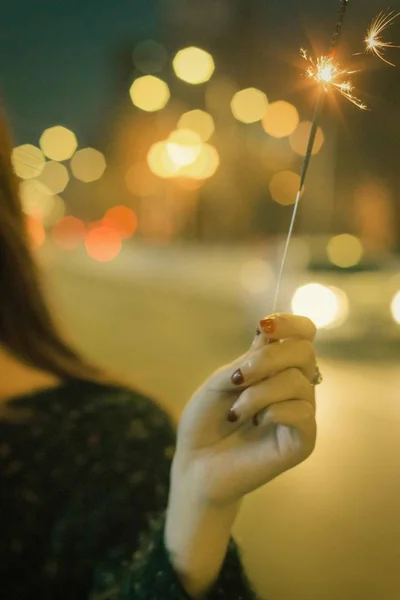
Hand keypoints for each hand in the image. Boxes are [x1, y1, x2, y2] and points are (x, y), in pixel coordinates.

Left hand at [165, 313, 317, 597]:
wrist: (196, 464)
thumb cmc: (205, 422)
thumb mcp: (221, 381)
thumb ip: (248, 360)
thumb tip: (269, 331)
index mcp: (276, 368)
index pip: (303, 334)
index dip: (290, 323)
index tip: (263, 327)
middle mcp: (295, 387)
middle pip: (304, 351)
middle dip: (266, 359)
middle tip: (236, 379)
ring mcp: (302, 414)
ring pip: (297, 381)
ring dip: (258, 392)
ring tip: (236, 412)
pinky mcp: (304, 441)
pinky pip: (301, 412)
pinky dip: (271, 412)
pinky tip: (253, 424)